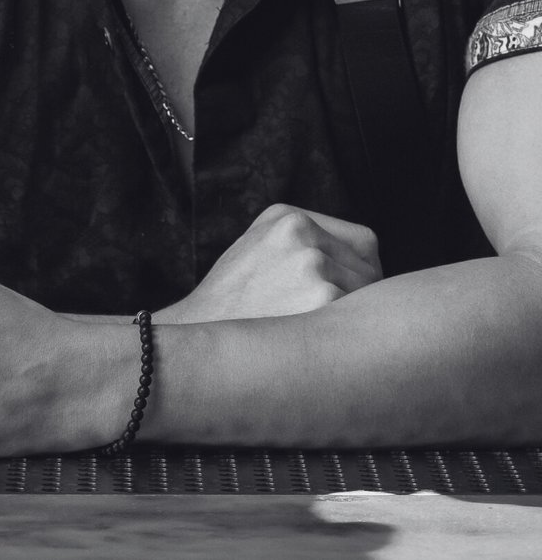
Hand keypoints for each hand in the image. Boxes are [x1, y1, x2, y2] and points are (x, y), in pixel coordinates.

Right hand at [162, 204, 380, 323]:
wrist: (194, 336)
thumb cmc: (232, 303)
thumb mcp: (258, 248)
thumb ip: (305, 242)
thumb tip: (368, 266)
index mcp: (287, 216)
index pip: (363, 242)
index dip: (362, 274)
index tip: (352, 297)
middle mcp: (301, 230)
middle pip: (370, 270)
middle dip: (361, 299)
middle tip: (334, 326)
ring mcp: (312, 261)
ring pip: (366, 297)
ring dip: (351, 321)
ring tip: (315, 338)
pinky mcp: (321, 296)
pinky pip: (355, 321)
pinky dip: (342, 339)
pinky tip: (315, 349)